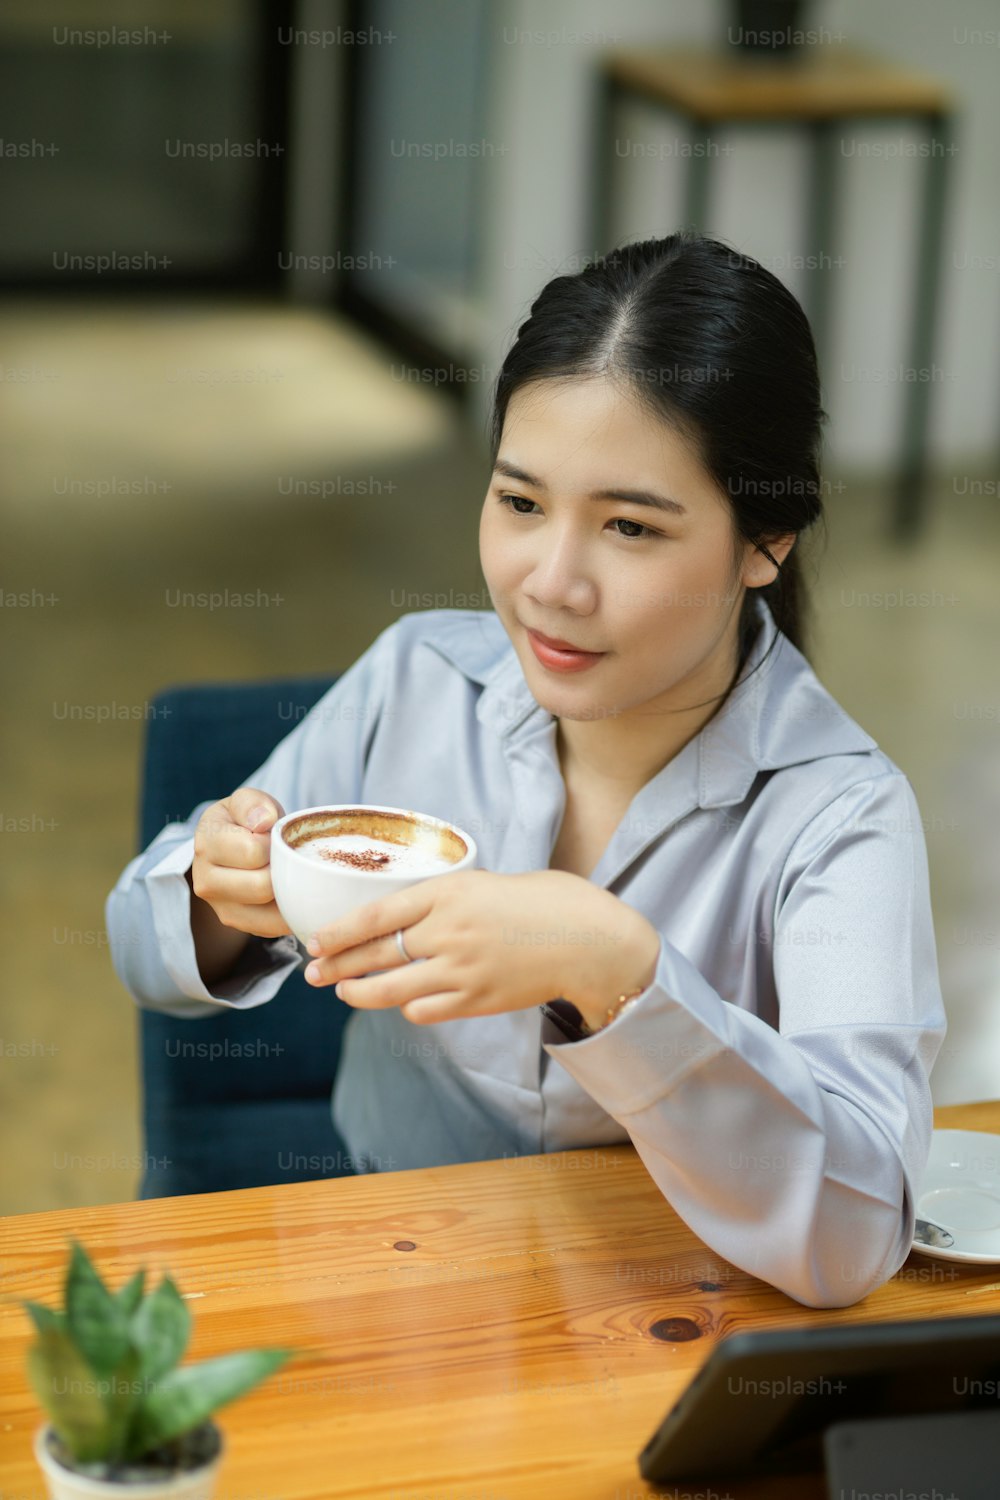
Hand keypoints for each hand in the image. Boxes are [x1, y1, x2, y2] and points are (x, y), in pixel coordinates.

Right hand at [190, 786, 290, 939]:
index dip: (274, 842)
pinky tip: (287, 892)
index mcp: (207, 842)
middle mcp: (205, 880)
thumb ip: (253, 804)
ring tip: (288, 874)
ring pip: (270, 913)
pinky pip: (273, 927)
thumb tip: (263, 822)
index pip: (253, 851)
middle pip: (262, 886)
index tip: (272, 837)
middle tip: (284, 858)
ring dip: (288, 893)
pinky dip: (288, 911)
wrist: (233, 848)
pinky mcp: (235, 923)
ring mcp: (219, 907)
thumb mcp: (247, 802)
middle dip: (283, 870)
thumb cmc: (246, 822)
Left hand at [302, 868, 659, 1026]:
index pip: (376, 914)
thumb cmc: (539, 902)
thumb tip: (400, 916)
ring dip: (359, 993)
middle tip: (312, 972)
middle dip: (336, 966)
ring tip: (343, 991)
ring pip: (390, 990)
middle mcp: (450, 931)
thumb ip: (441, 899)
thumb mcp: (483, 882)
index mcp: (449, 892)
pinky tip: (400, 1001)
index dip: (338, 931)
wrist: (587, 939)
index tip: (314, 940)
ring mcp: (462, 969)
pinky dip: (406, 1007)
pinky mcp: (477, 1000)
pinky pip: (424, 1010)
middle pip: (375, 954)